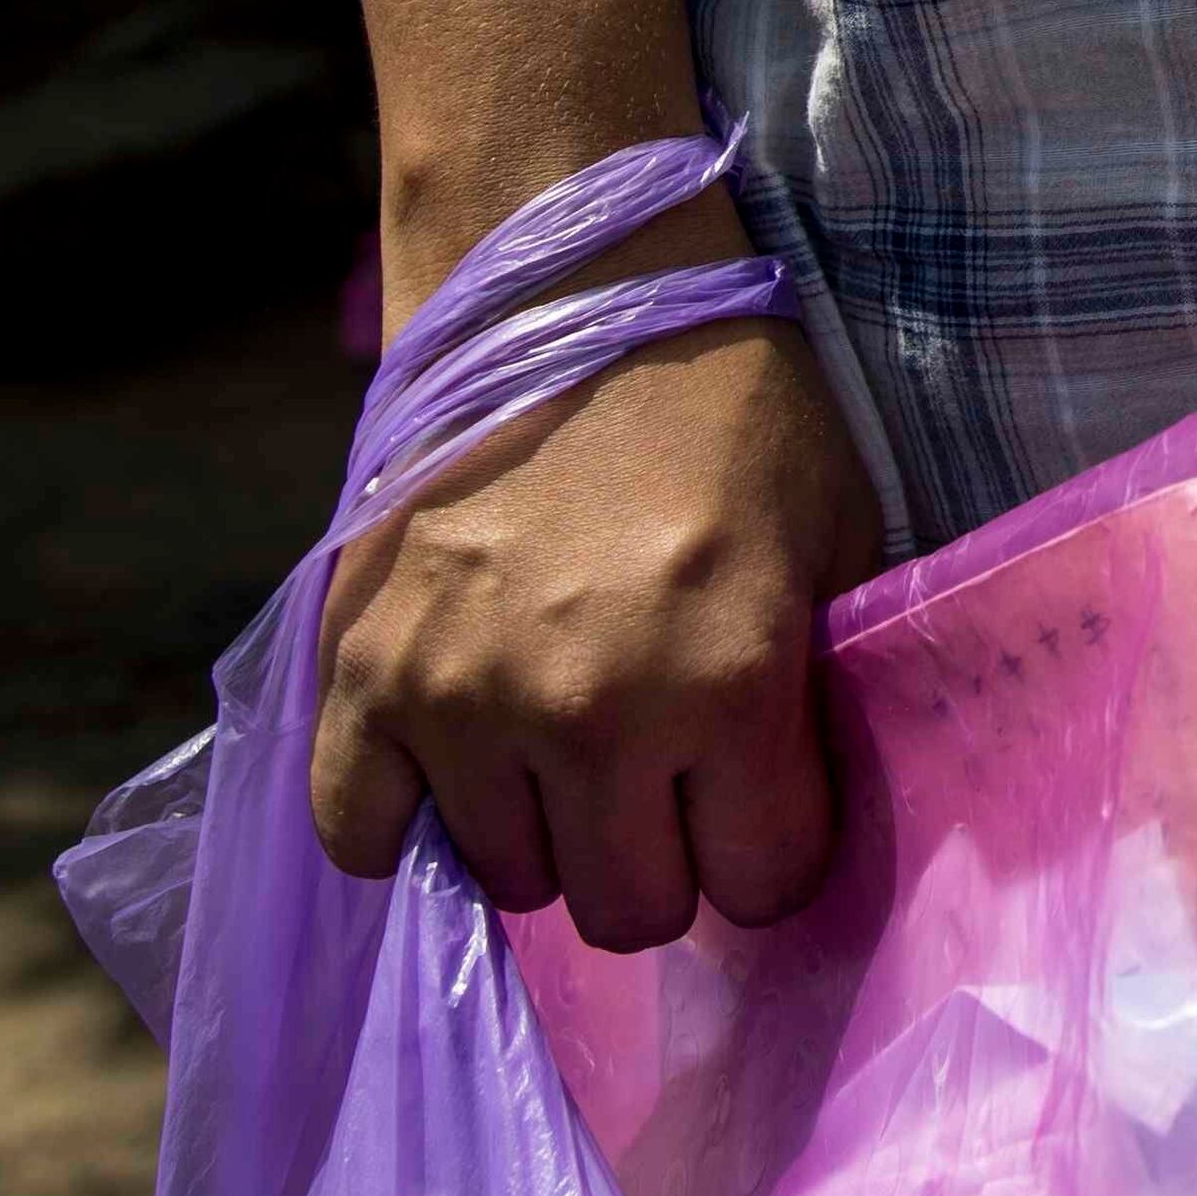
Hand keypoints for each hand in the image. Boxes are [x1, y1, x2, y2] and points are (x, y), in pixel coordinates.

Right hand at [313, 306, 887, 943]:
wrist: (572, 285)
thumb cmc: (731, 403)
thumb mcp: (835, 534)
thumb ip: (823, 689)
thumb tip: (814, 811)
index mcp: (729, 681)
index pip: (761, 885)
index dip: (771, 844)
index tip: (759, 793)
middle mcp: (591, 714)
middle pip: (629, 910)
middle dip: (662, 855)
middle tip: (662, 772)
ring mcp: (462, 697)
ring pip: (511, 880)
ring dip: (547, 830)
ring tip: (564, 736)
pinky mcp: (362, 666)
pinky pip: (361, 832)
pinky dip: (406, 814)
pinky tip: (456, 758)